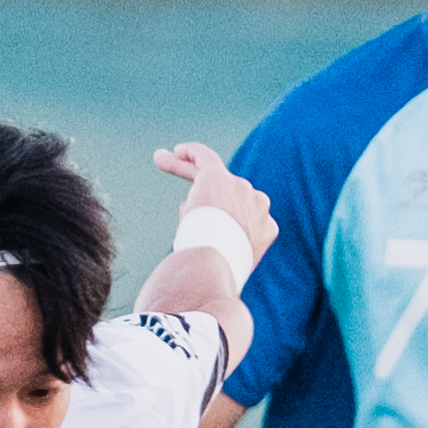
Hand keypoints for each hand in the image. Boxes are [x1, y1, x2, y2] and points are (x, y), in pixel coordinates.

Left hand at [147, 142, 273, 277]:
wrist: (212, 268)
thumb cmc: (214, 276)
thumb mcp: (226, 266)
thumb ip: (220, 248)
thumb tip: (196, 236)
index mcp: (266, 228)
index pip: (242, 217)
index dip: (223, 223)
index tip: (205, 232)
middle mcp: (258, 205)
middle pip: (229, 196)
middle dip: (208, 204)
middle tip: (187, 210)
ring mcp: (240, 188)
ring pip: (211, 176)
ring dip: (186, 172)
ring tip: (161, 162)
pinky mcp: (217, 178)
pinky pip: (204, 158)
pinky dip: (190, 152)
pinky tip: (175, 150)